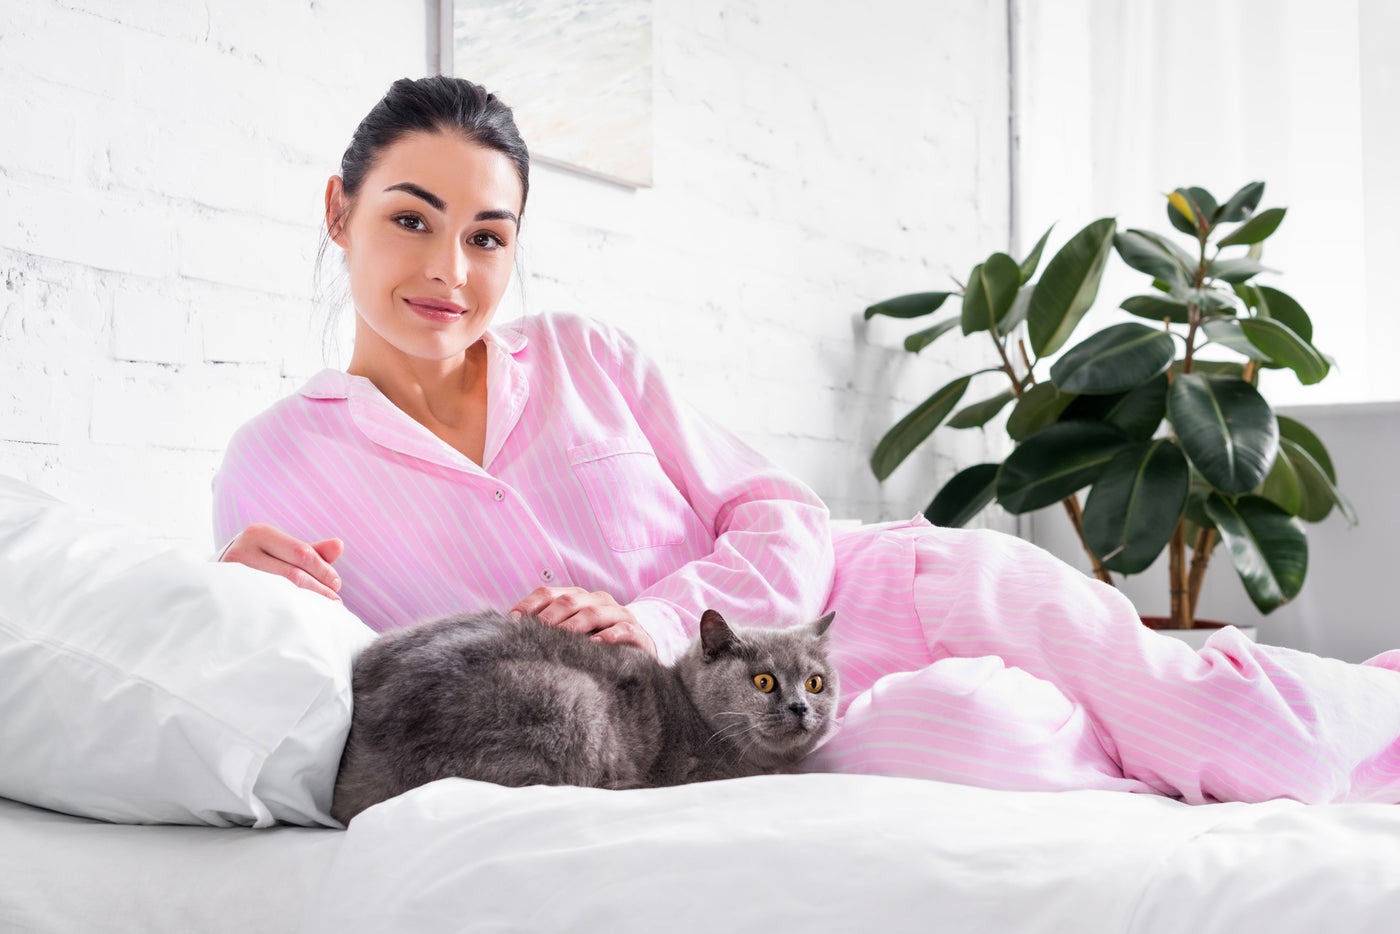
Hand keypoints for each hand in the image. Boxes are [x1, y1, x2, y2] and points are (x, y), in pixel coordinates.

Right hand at [219, 522, 344, 601]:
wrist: (218, 575)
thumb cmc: (260, 559)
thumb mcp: (283, 549)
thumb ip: (312, 550)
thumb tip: (339, 546)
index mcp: (260, 533)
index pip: (301, 553)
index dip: (323, 571)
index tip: (336, 585)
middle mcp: (243, 550)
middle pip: (291, 574)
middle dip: (318, 589)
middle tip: (334, 602)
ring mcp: (232, 575)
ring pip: (278, 592)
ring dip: (305, 602)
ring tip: (321, 610)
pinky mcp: (228, 596)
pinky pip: (264, 606)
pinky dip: (286, 610)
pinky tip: (298, 615)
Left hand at [511, 586, 656, 656]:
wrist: (639, 647)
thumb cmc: (595, 640)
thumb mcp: (571, 632)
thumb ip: (547, 629)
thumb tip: (512, 632)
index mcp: (577, 597)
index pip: (548, 593)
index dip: (529, 605)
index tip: (512, 621)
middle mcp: (596, 600)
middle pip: (569, 601)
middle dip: (548, 617)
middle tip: (533, 635)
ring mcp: (618, 613)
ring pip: (593, 612)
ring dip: (573, 626)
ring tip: (559, 639)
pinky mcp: (636, 631)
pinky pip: (623, 630)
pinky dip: (609, 636)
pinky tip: (595, 644)